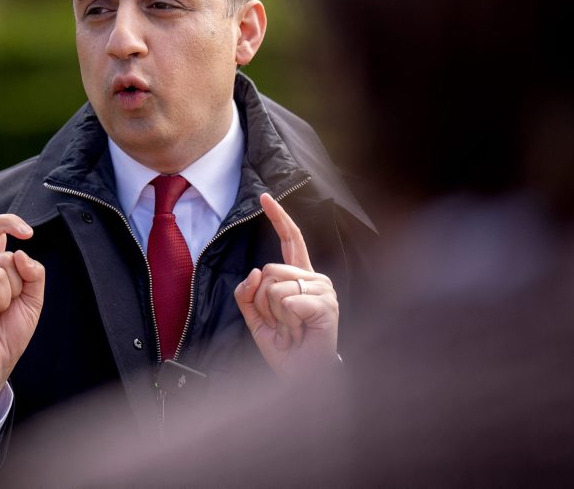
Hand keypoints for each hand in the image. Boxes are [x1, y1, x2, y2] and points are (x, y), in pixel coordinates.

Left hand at [234, 193, 338, 377]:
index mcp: (299, 277)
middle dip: (261, 300)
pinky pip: (288, 301)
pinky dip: (285, 320)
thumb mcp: (254, 317)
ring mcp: (323, 291)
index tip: (265, 197)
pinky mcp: (326, 306)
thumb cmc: (284, 347)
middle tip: (279, 323)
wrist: (302, 377)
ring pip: (275, 286)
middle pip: (269, 270)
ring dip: (273, 313)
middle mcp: (314, 278)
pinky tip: (298, 331)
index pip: (290, 240)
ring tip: (290, 329)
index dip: (278, 217)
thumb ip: (247, 293)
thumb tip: (255, 271)